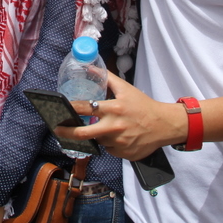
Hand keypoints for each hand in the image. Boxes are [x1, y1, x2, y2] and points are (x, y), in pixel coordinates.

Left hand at [55, 71, 186, 160]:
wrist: (164, 125)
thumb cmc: (143, 105)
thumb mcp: (125, 88)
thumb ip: (107, 79)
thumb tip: (89, 68)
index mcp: (113, 109)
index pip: (84, 108)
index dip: (69, 109)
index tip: (58, 109)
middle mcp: (114, 127)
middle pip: (83, 133)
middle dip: (67, 133)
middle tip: (57, 130)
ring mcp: (118, 142)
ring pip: (98, 141)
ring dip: (96, 136)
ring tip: (103, 128)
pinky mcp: (123, 153)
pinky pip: (109, 149)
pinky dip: (109, 143)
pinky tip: (117, 136)